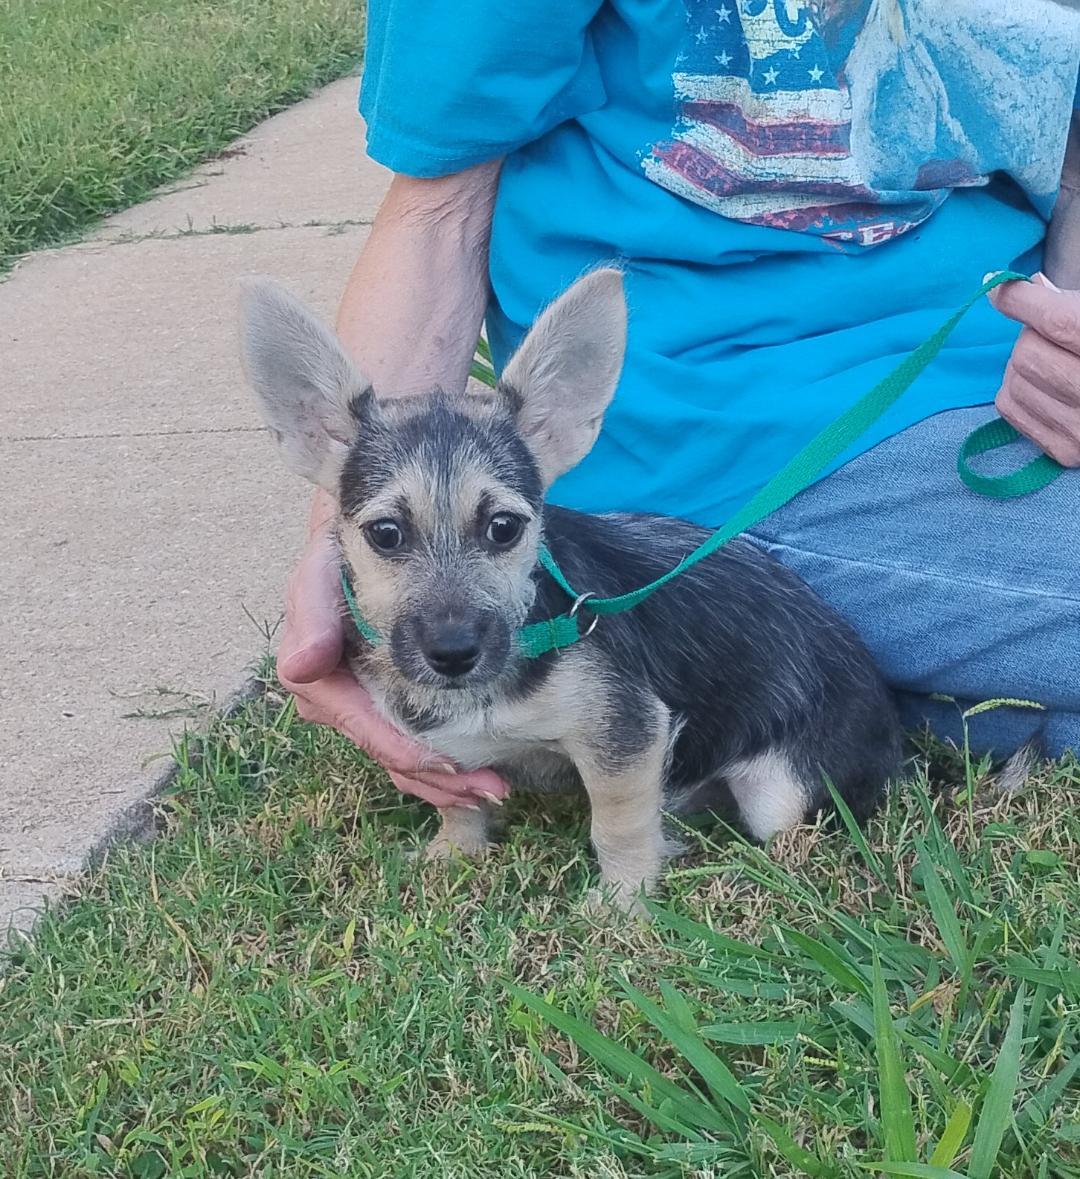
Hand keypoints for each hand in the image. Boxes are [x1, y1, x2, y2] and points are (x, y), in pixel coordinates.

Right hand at [276, 500, 508, 809]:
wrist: (377, 528)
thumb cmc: (348, 540)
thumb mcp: (324, 558)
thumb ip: (312, 604)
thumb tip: (303, 667)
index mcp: (316, 661)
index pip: (347, 715)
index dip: (388, 741)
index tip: (440, 759)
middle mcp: (337, 687)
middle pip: (379, 744)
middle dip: (429, 769)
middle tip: (487, 786)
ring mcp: (363, 695)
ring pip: (396, 752)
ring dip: (443, 778)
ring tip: (496, 787)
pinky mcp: (388, 697)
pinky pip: (409, 740)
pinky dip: (442, 762)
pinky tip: (482, 776)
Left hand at [989, 272, 1079, 466]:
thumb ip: (1073, 305)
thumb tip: (1030, 288)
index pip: (1058, 322)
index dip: (1022, 300)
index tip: (998, 287)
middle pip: (1028, 353)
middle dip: (1031, 336)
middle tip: (1050, 335)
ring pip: (1014, 382)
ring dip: (1022, 365)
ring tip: (1052, 362)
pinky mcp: (1069, 452)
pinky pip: (1010, 410)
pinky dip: (1018, 392)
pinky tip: (1044, 387)